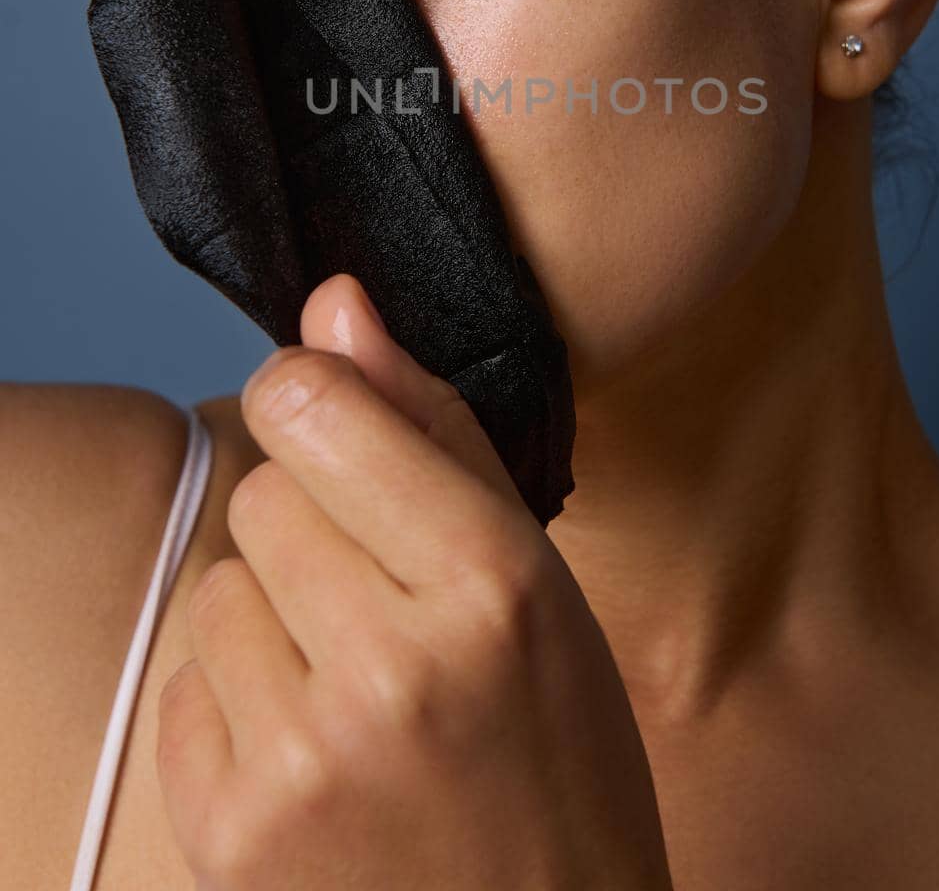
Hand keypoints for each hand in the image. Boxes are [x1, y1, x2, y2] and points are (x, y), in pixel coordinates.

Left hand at [158, 273, 672, 890]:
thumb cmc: (556, 750)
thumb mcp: (533, 575)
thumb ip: (429, 423)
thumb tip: (332, 299)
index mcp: (492, 580)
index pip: (312, 404)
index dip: (319, 408)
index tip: (341, 437)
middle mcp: (397, 665)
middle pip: (264, 493)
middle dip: (314, 529)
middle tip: (381, 602)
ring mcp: (307, 758)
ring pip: (218, 588)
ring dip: (273, 621)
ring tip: (354, 689)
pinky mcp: (235, 835)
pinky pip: (187, 687)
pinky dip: (237, 708)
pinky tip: (315, 755)